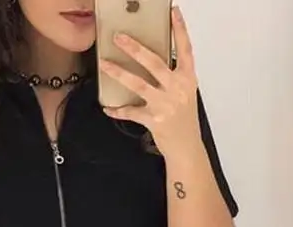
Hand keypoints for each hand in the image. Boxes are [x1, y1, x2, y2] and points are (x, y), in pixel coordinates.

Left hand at [99, 5, 199, 156]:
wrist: (186, 147)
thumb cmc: (184, 120)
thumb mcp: (185, 93)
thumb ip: (173, 76)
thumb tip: (151, 60)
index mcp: (187, 79)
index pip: (185, 49)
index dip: (179, 30)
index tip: (173, 12)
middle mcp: (177, 89)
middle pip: (153, 62)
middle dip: (134, 48)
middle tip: (119, 37)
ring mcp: (165, 104)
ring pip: (138, 84)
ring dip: (119, 72)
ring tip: (105, 64)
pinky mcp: (154, 119)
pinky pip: (131, 111)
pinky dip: (118, 110)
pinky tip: (108, 108)